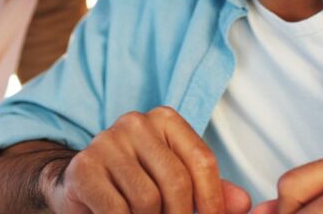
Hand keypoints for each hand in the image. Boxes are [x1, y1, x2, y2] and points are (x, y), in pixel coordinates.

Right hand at [43, 106, 250, 213]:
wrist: (78, 186)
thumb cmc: (135, 184)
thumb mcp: (174, 182)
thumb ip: (210, 190)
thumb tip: (244, 204)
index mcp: (166, 119)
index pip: (202, 160)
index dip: (213, 201)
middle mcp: (138, 122)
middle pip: (178, 181)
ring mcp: (108, 141)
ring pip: (148, 199)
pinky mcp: (84, 167)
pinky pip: (116, 210)